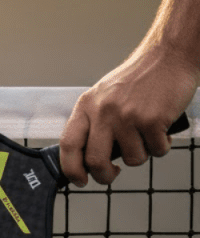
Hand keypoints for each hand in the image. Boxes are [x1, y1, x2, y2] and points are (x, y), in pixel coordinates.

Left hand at [60, 42, 198, 186]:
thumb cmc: (138, 79)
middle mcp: (103, 112)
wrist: (168, 57)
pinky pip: (156, 150)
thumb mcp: (104, 96)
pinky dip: (162, 146)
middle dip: (104, 176)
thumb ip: (94, 122)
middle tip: (112, 174)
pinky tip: (161, 129)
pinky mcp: (152, 120)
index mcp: (86, 106)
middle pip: (95, 161)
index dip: (71, 168)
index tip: (79, 180)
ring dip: (142, 154)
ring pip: (132, 159)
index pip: (68, 144)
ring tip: (146, 135)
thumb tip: (88, 157)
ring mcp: (127, 116)